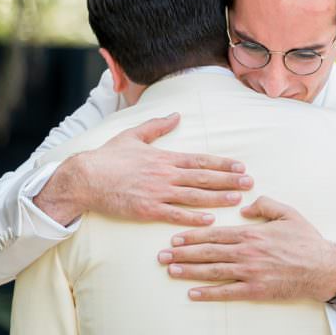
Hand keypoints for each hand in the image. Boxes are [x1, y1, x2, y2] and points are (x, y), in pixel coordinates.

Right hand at [34, 113, 252, 226]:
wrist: (85, 178)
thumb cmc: (108, 157)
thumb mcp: (133, 135)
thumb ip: (157, 126)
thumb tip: (176, 114)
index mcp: (164, 157)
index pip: (200, 160)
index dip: (222, 163)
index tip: (240, 166)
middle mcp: (165, 174)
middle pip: (203, 177)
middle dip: (229, 180)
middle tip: (250, 183)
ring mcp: (157, 193)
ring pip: (194, 196)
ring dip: (218, 198)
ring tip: (238, 200)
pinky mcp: (147, 210)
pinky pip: (175, 215)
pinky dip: (194, 217)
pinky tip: (211, 220)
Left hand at [158, 195, 335, 302]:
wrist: (323, 268)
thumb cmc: (306, 240)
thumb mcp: (287, 213)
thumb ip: (264, 204)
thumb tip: (244, 207)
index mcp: (251, 233)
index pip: (214, 234)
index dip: (192, 236)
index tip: (174, 238)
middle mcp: (246, 252)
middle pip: (207, 252)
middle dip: (182, 253)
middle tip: (161, 255)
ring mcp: (250, 272)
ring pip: (212, 271)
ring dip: (189, 271)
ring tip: (170, 270)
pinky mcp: (256, 290)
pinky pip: (227, 292)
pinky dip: (208, 293)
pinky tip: (193, 293)